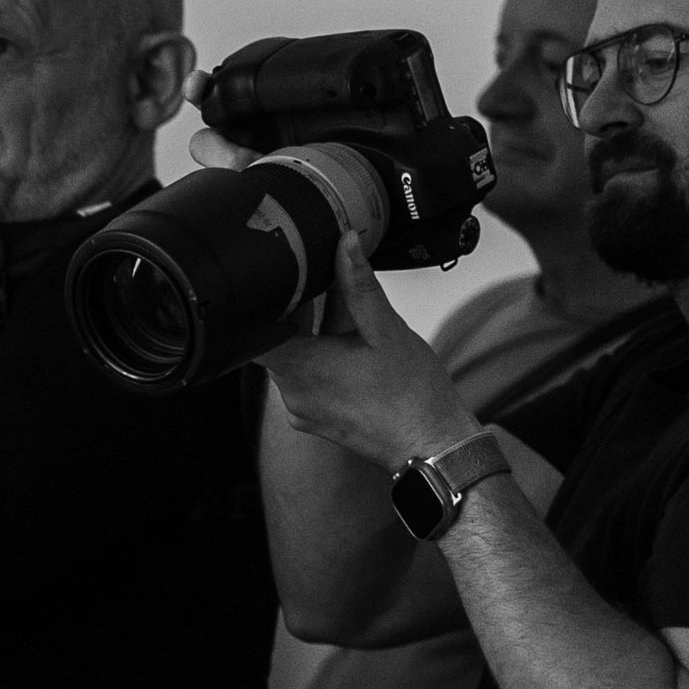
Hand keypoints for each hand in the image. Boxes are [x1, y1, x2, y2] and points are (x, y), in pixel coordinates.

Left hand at [187, 129, 476, 467]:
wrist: (432, 445)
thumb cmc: (414, 395)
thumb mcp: (386, 329)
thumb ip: (359, 285)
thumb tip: (345, 244)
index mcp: (301, 369)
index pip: (256, 328)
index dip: (267, 299)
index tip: (283, 279)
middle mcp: (292, 393)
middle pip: (275, 340)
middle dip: (297, 312)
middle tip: (324, 288)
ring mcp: (301, 410)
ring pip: (293, 358)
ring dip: (312, 335)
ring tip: (344, 319)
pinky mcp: (313, 418)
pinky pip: (306, 379)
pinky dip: (320, 359)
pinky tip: (349, 349)